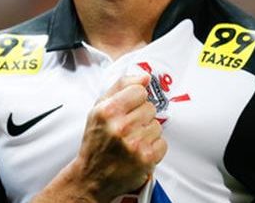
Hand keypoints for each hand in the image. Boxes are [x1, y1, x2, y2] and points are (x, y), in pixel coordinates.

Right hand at [32, 74, 166, 202]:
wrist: (91, 177)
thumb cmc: (96, 141)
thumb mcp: (99, 108)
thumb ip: (121, 86)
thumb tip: (145, 77)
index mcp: (108, 111)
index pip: (139, 91)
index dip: (134, 100)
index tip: (126, 110)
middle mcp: (121, 127)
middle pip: (150, 108)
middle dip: (141, 117)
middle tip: (127, 129)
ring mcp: (135, 143)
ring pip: (157, 125)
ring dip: (147, 133)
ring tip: (132, 141)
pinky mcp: (146, 159)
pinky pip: (163, 143)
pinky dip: (154, 148)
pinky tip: (139, 151)